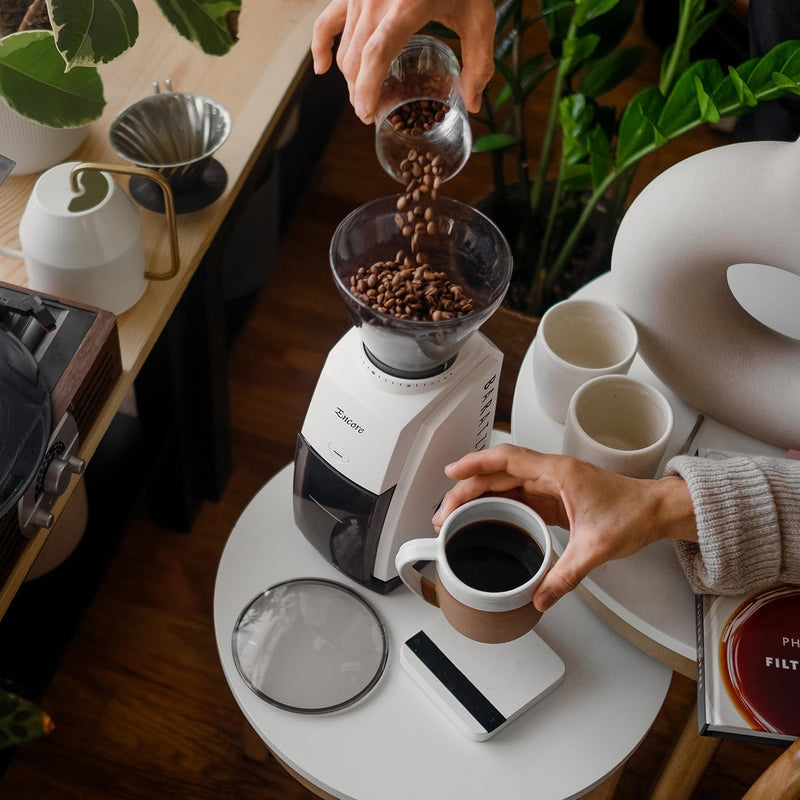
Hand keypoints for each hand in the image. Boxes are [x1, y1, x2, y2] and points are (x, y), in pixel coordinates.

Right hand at [311, 0, 495, 121]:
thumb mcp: (479, 17)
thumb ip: (478, 62)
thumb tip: (472, 103)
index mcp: (405, 7)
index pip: (376, 55)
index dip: (368, 88)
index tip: (367, 112)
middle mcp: (376, 0)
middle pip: (356, 58)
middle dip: (359, 91)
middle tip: (371, 113)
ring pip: (345, 47)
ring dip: (349, 78)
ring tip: (362, 98)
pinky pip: (327, 21)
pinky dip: (321, 45)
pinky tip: (323, 69)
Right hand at [432, 444, 696, 612]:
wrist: (655, 510)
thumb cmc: (633, 513)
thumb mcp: (597, 548)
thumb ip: (566, 576)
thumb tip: (540, 597)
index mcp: (559, 473)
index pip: (507, 460)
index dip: (476, 464)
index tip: (453, 472)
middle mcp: (551, 473)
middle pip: (498, 474)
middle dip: (467, 489)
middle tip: (445, 512)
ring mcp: (552, 484)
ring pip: (505, 484)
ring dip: (478, 496)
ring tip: (455, 515)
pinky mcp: (554, 496)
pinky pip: (517, 495)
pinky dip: (496, 504)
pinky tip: (483, 517)